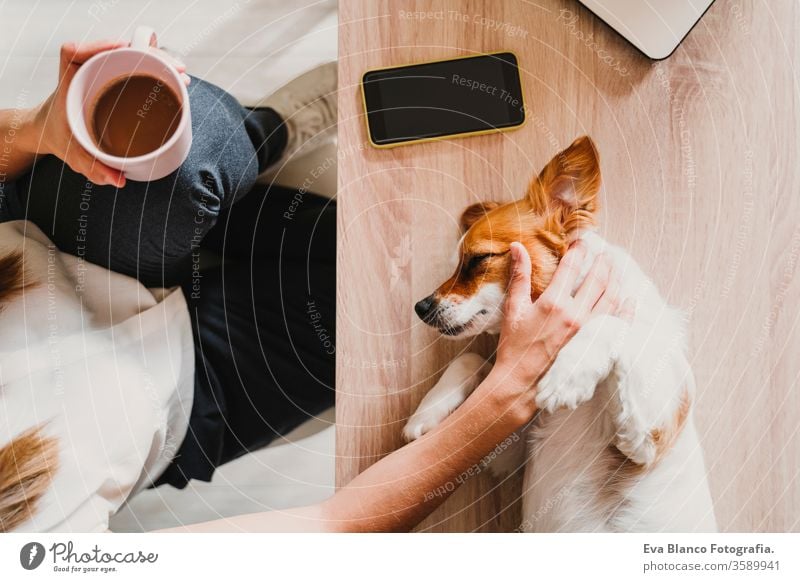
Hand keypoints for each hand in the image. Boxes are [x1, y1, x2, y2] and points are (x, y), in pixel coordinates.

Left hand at [23, 38, 189, 186]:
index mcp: (69, 83)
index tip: (124, 48)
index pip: (74, 53)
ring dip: (159, 61)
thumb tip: (119, 180)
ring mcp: (103, 73)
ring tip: (182, 75)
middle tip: (175, 69)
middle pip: (115, 51)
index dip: (96, 46)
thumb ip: (93, 169)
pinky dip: (156, 70)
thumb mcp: (75, 156)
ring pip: (131, 57)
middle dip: (149, 54)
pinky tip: (175, 79)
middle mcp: (87, 72)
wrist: (54, 133)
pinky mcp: (116, 79)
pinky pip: (136, 68)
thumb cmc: (62, 139)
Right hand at [494, 241, 633, 389]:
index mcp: (553, 302)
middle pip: (597, 279)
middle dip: (602, 262)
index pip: (571, 266)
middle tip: (604, 253)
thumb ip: (519, 276)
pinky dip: (626, 309)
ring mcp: (588, 331)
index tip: (581, 241)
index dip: (578, 250)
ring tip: (616, 269)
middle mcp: (575, 314)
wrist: (521, 382)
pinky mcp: (594, 345)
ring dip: (616, 280)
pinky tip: (629, 300)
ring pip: (611, 298)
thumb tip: (517, 246)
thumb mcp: (513, 309)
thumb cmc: (514, 346)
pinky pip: (618, 323)